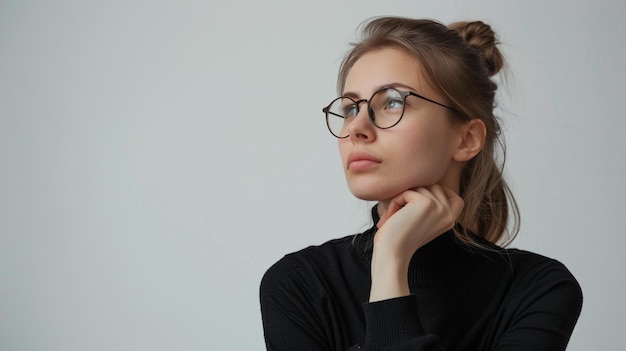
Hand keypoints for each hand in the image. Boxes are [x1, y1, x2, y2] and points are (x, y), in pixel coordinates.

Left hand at [369, 185, 463, 301]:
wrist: (392, 254)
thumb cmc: (399, 237)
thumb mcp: (420, 219)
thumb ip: (428, 203)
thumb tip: (422, 178)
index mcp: (451, 218)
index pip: (453, 195)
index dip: (436, 193)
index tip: (418, 203)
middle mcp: (449, 213)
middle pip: (432, 185)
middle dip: (412, 196)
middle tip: (400, 215)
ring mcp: (440, 207)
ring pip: (418, 187)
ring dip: (401, 200)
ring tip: (395, 218)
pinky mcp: (426, 203)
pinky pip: (406, 191)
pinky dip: (394, 203)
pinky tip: (392, 219)